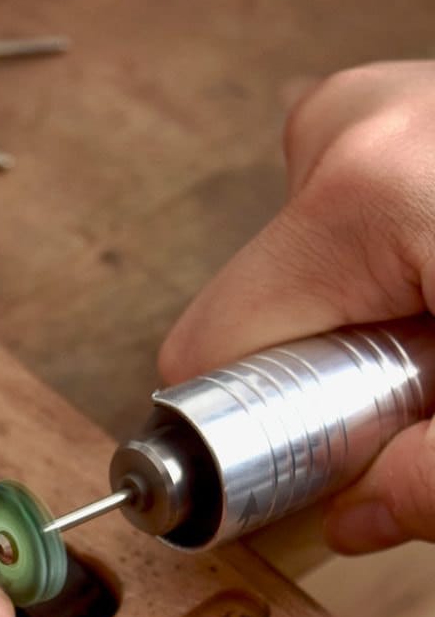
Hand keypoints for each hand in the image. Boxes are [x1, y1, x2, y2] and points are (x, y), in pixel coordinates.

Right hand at [158, 60, 434, 553]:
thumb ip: (434, 482)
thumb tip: (358, 514)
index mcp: (368, 197)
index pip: (205, 350)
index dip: (236, 431)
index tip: (279, 468)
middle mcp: (359, 127)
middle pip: (251, 302)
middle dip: (312, 368)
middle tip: (406, 387)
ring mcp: (383, 103)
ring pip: (296, 252)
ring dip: (349, 312)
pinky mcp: (403, 104)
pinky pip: (338, 200)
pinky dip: (372, 258)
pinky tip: (434, 278)